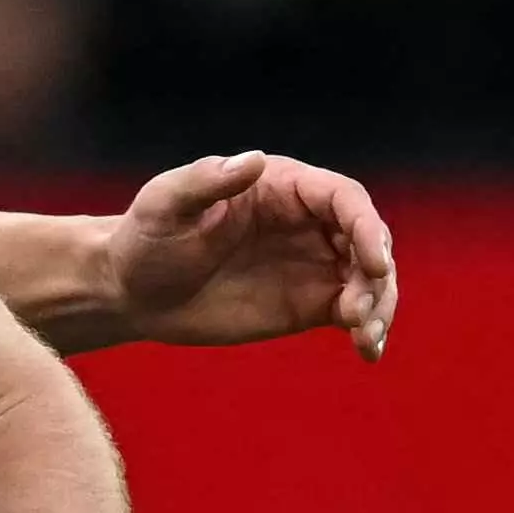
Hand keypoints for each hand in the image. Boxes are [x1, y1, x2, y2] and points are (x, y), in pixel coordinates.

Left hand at [97, 151, 397, 358]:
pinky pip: (352, 312)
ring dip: (379, 305)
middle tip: (358, 312)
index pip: (343, 198)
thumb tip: (253, 161)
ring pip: (369, 279)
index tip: (373, 263)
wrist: (134, 292)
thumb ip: (206, 181)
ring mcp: (312, 264)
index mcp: (282, 187)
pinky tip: (368, 351)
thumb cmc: (147, 238)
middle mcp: (307, 222)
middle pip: (367, 238)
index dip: (366, 227)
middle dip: (376, 273)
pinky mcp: (309, 304)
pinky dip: (367, 330)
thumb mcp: (166, 204)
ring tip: (364, 337)